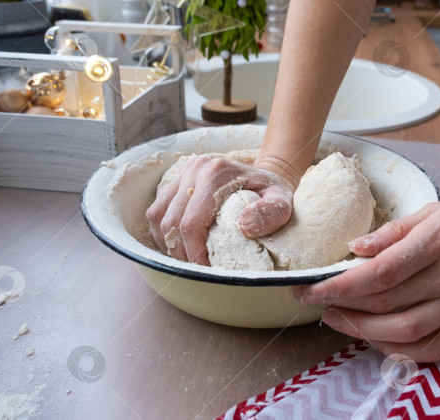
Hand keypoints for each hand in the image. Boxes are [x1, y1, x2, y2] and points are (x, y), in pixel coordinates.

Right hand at [146, 156, 296, 264]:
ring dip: (168, 244)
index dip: (194, 253)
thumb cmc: (273, 193)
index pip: (191, 223)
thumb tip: (244, 226)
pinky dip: (164, 234)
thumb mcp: (282, 203)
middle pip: (170, 222)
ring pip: (158, 218)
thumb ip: (270, 214)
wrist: (265, 176)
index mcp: (216, 174)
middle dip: (180, 253)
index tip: (207, 269)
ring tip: (188, 259)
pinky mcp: (175, 182)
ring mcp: (182, 174)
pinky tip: (181, 245)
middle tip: (197, 270)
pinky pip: (156, 212)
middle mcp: (195, 169)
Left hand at [294, 198, 439, 362]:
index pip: (381, 272)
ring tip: (335, 318)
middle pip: (387, 303)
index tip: (310, 286)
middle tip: (314, 300)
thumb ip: (394, 231)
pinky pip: (431, 347)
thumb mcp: (436, 209)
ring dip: (362, 331)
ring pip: (405, 331)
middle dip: (342, 305)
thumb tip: (354, 249)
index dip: (340, 284)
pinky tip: (373, 338)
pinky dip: (397, 350)